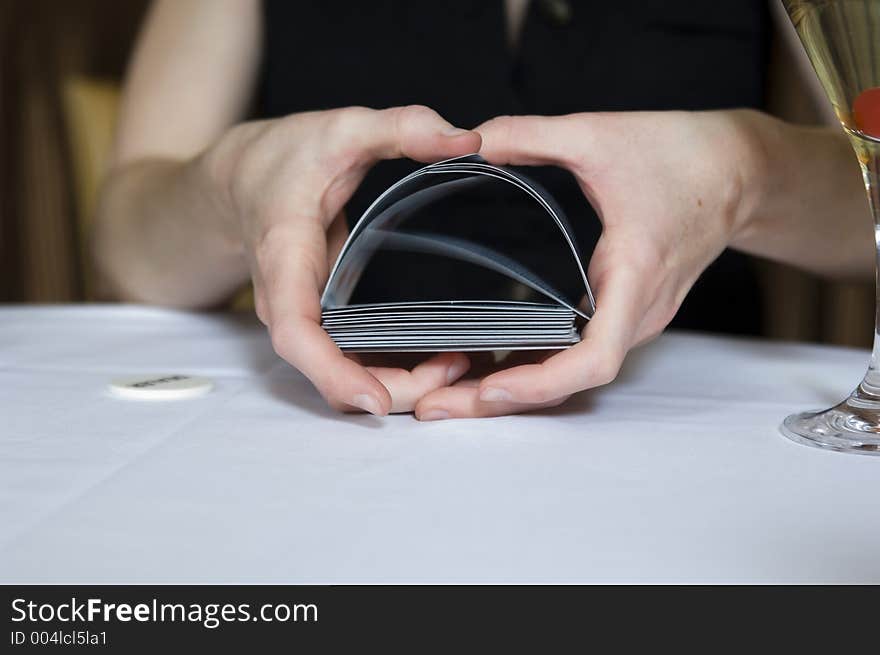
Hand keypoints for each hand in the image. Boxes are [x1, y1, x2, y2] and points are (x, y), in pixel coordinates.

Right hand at [200, 105, 479, 413]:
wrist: (237, 181)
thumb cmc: (283, 158)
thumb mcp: (342, 128)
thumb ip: (402, 127)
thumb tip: (467, 138)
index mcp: (284, 258)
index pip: (295, 333)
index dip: (333, 374)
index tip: (377, 402)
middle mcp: (287, 303)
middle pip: (329, 372)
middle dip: (392, 387)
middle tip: (458, 368)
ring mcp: (301, 319)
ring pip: (342, 377)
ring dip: (398, 384)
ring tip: (459, 364)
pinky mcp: (318, 323)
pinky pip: (350, 362)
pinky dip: (391, 370)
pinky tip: (438, 357)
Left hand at [414, 110, 763, 418]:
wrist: (740, 170)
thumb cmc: (682, 155)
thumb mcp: (598, 134)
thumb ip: (530, 135)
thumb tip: (471, 140)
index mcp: (634, 274)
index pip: (596, 358)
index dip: (542, 383)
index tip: (488, 388)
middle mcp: (638, 311)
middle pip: (573, 380)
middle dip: (505, 399)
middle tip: (435, 407)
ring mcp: (638, 317)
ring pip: (576, 374)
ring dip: (518, 389)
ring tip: (450, 392)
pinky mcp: (631, 312)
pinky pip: (583, 354)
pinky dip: (539, 366)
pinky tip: (493, 362)